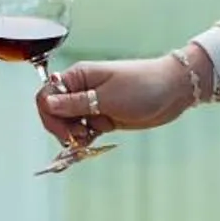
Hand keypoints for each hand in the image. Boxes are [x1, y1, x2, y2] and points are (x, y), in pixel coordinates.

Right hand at [36, 53, 193, 147]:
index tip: (66, 132)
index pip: (46, 96)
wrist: (173, 90)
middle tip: (81, 137)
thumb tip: (46, 103)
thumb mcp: (107, 97)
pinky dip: (84, 139)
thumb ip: (75, 103)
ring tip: (89, 140)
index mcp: (78, 76)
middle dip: (62, 129)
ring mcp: (92, 104)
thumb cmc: (142, 86)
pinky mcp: (103, 117)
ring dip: (73, 136)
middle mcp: (81, 89)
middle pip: (54, 112)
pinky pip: (83, 130)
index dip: (50, 116)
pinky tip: (91, 143)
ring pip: (68, 124)